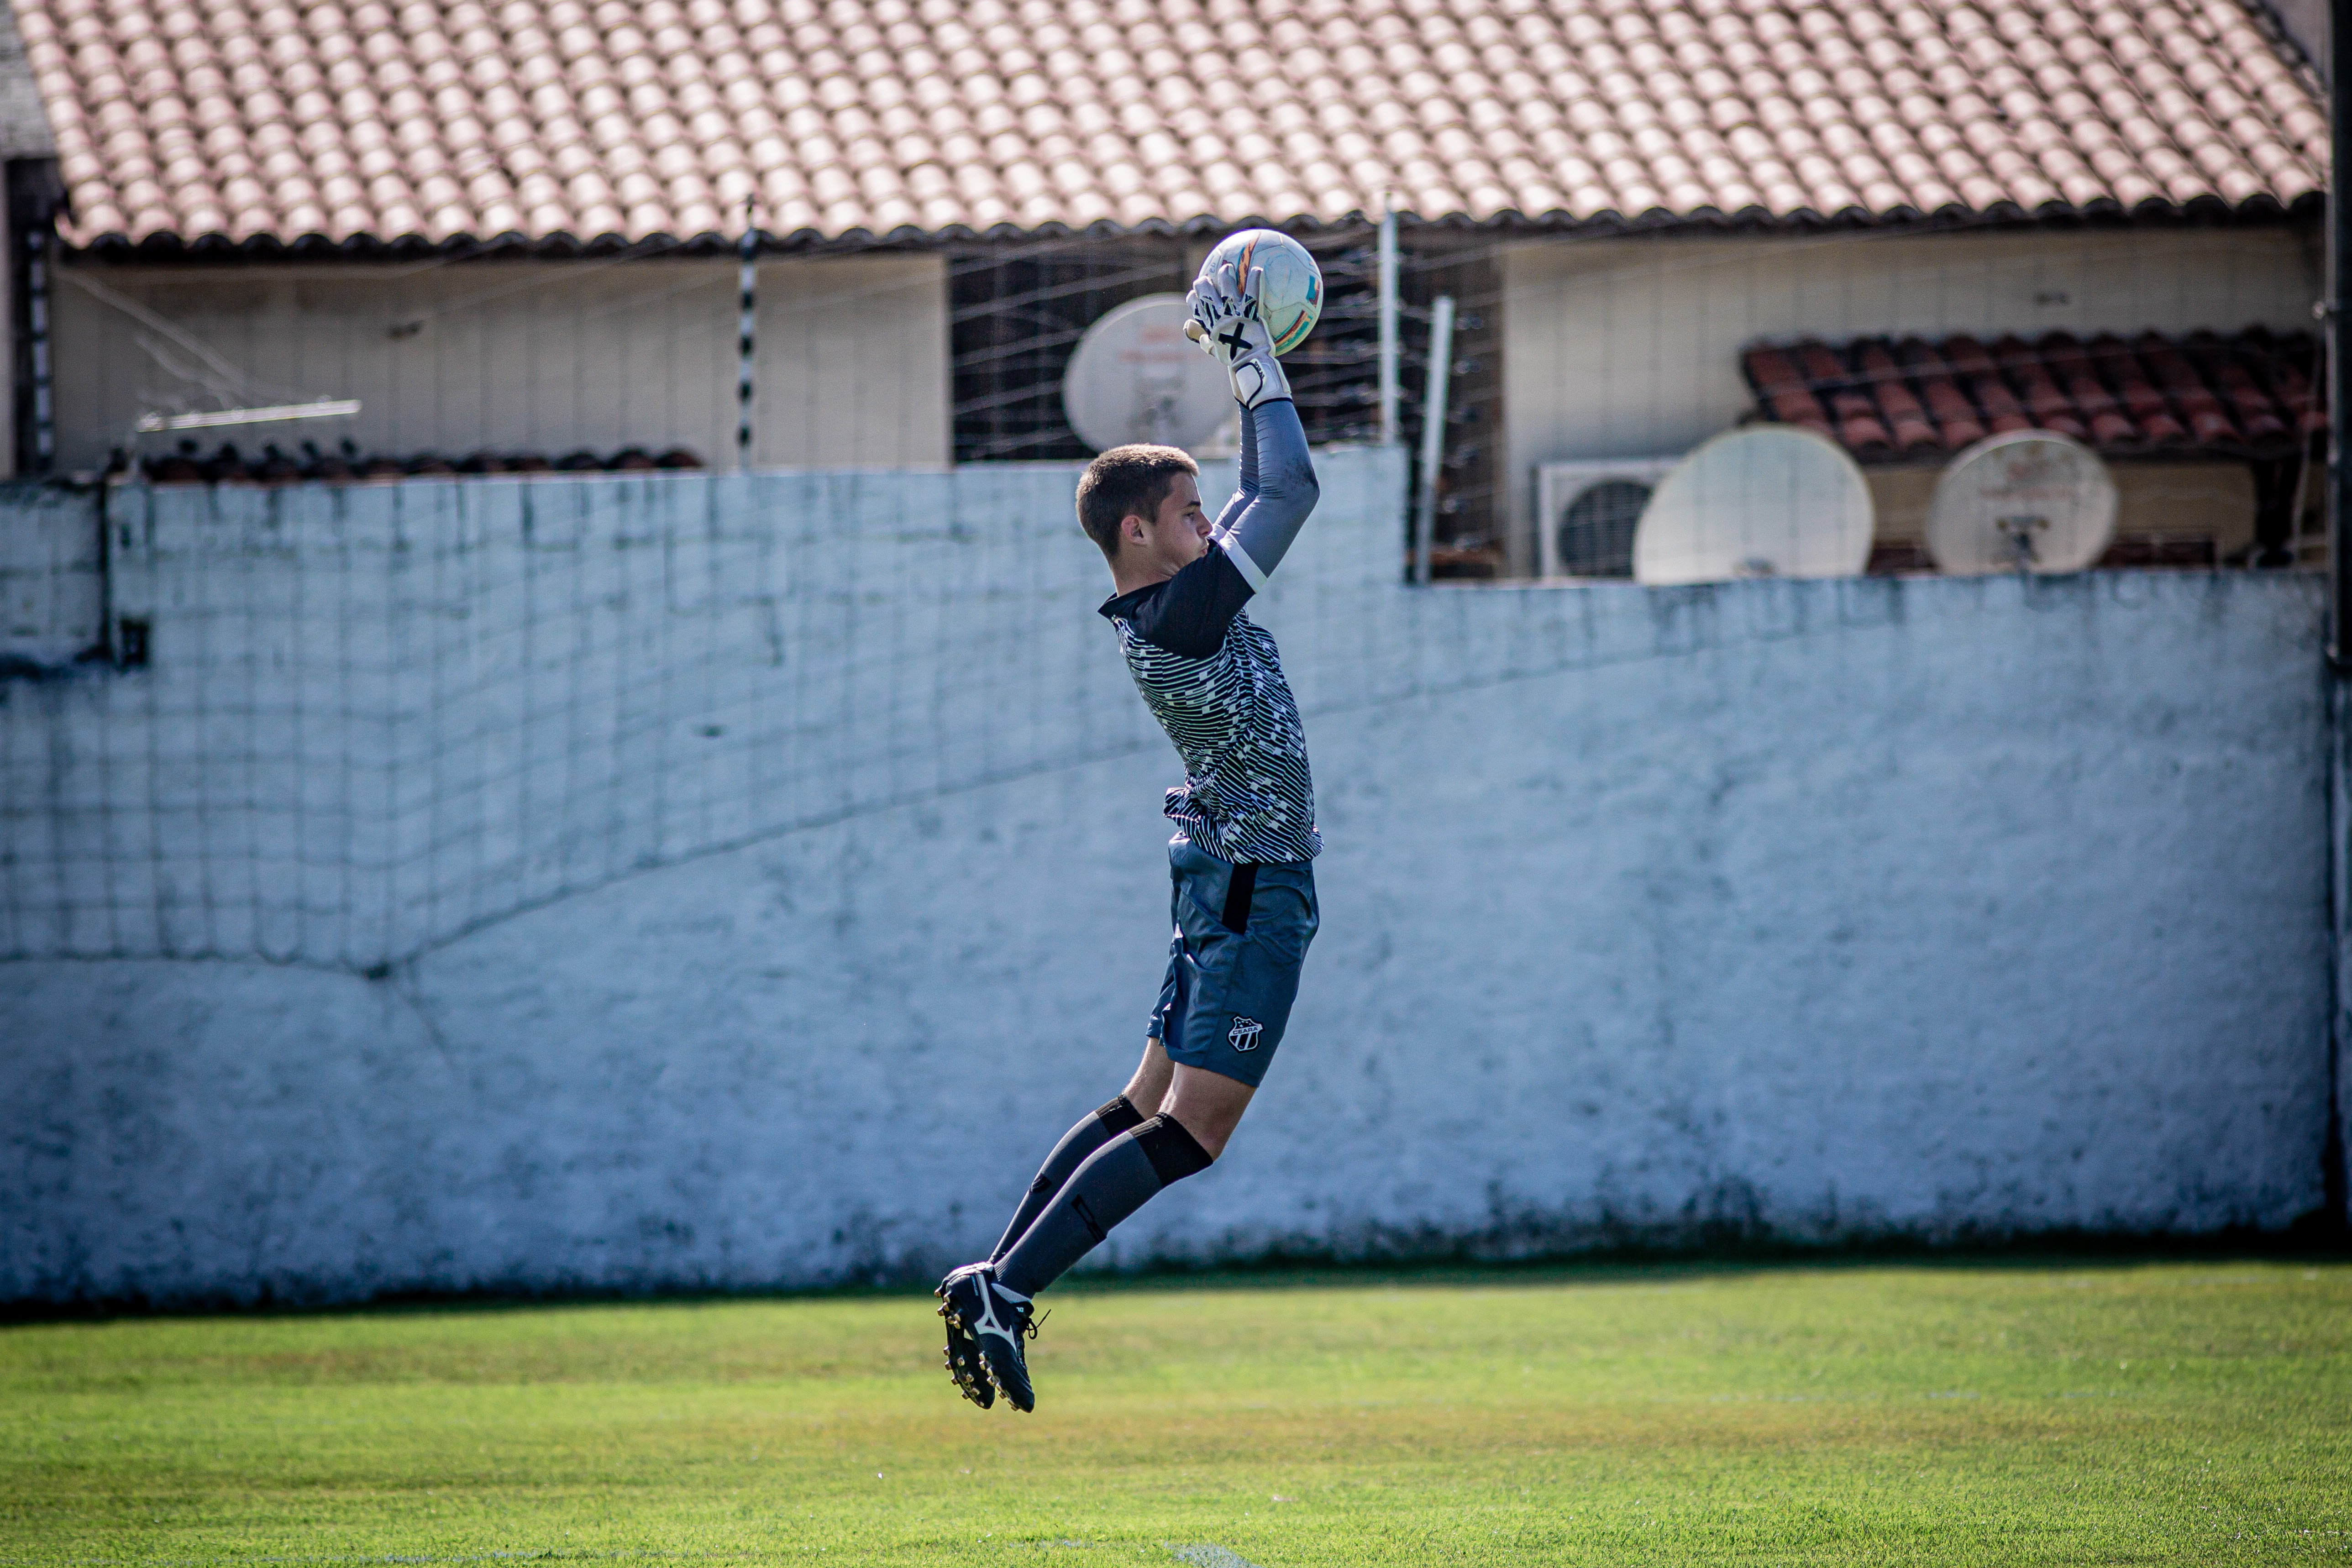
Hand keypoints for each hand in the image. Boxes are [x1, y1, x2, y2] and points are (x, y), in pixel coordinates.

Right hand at [1184, 261, 1291, 408]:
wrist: (1249, 363)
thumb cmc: (1232, 358)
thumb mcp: (1211, 349)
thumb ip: (1199, 336)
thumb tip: (1187, 325)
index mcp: (1209, 324)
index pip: (1195, 305)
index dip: (1193, 298)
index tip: (1195, 294)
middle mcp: (1219, 315)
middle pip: (1206, 292)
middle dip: (1204, 282)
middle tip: (1207, 277)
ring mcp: (1234, 312)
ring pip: (1226, 286)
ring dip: (1226, 274)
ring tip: (1228, 267)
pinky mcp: (1249, 312)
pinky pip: (1252, 292)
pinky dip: (1255, 279)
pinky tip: (1258, 269)